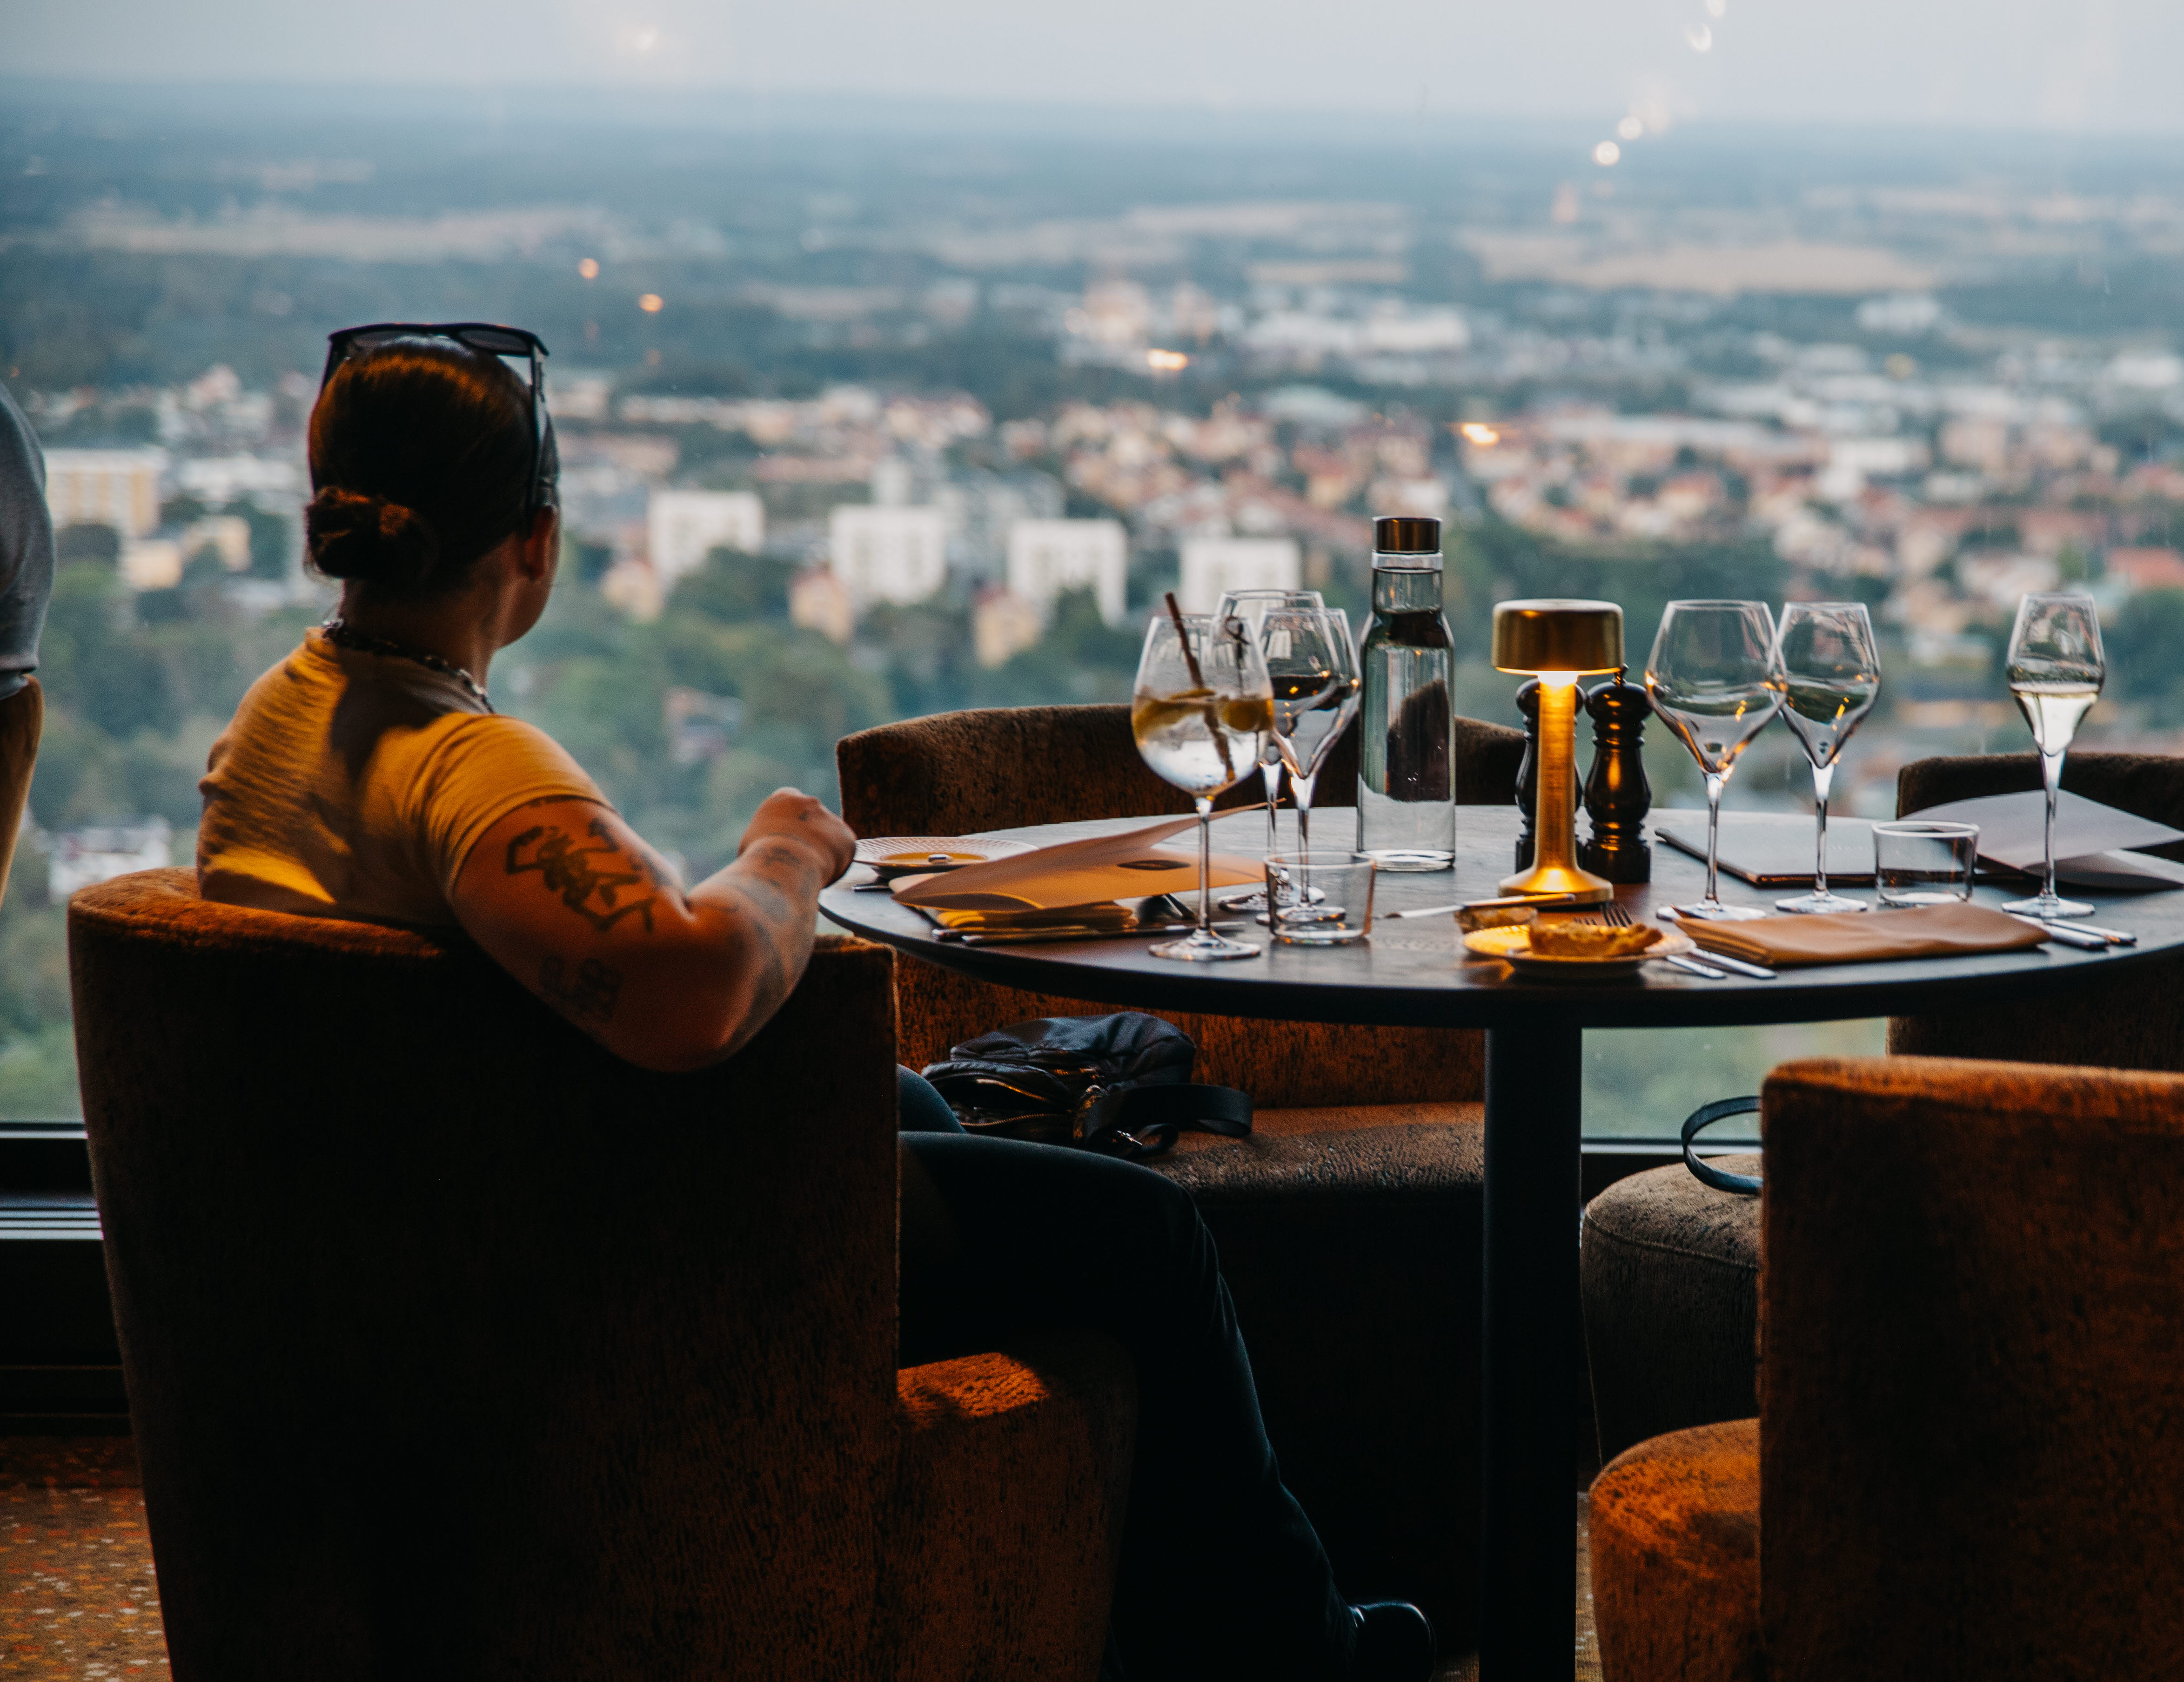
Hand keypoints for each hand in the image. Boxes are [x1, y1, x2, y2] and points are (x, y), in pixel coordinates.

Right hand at [739, 787, 855, 882]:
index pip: (790, 804)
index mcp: (784, 798)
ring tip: (808, 869)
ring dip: (823, 850)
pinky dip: (836, 863)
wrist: (784, 866)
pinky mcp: (847, 837)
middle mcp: (810, 802)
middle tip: (800, 857)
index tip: (787, 839)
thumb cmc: (759, 857)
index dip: (790, 824)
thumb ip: (762, 839)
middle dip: (809, 835)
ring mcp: (831, 818)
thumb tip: (760, 852)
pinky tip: (821, 873)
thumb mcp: (750, 842)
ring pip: (830, 836)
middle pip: (813, 818)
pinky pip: (843, 852)